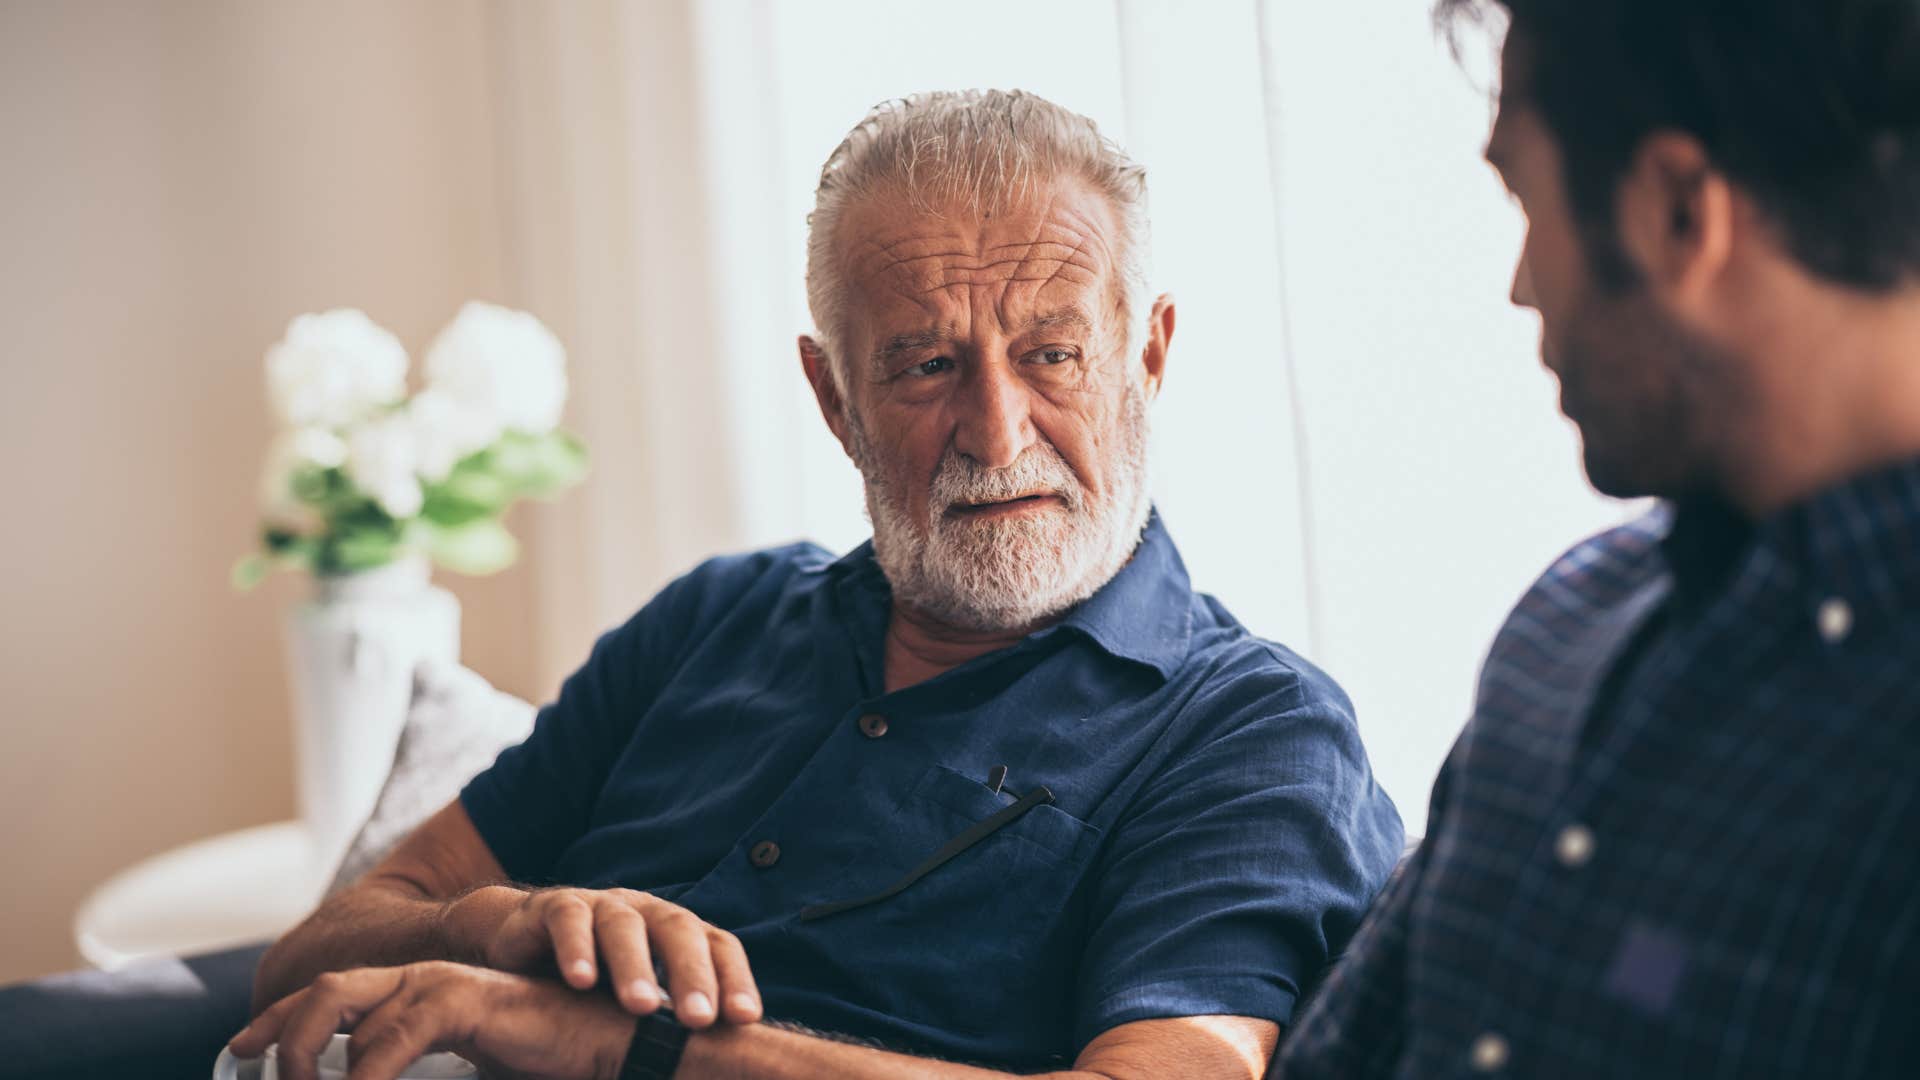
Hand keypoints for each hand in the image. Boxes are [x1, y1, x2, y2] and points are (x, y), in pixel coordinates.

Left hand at [229, 962, 634, 1079]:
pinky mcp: (464, 1003)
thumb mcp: (467, 1066)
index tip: (240, 1052)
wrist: (612, 1041)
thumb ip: (419, 1069)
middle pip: (326, 991)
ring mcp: (442, 986)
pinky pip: (391, 1041)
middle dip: (280, 1032)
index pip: (331, 996)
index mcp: (419, 991)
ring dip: (309, 1061)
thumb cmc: (545, 1058)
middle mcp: (423, 978)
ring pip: (345, 1010)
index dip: (278, 1021)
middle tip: (254, 1070)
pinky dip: (362, 1076)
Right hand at [451, 885, 761, 1026]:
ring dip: (635, 966)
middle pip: (679, 932)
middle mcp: (647, 913)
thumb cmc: (595, 981)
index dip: (734, 979)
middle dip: (692, 975)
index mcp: (678, 933)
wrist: (522, 944)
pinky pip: (570, 921)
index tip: (745, 1019)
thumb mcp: (635, 1000)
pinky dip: (576, 949)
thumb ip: (669, 1022)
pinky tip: (581, 982)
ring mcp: (603, 906)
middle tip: (699, 1019)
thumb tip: (711, 1070)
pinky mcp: (556, 907)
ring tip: (641, 1007)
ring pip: (624, 927)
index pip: (719, 948)